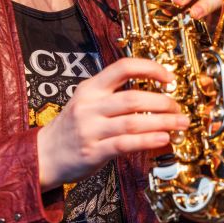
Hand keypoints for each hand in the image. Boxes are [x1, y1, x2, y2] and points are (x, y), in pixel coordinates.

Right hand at [36, 58, 188, 189]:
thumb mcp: (86, 102)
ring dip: (162, 122)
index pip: (123, 67)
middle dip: (163, 102)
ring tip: (180, 124)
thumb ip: (114, 96)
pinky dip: (147, 141)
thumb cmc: (71, 129)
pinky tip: (163, 139)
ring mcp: (90, 129)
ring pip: (133, 122)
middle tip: (178, 108)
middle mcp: (89, 106)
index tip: (169, 77)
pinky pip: (125, 144)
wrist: (44, 154)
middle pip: (133, 98)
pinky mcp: (92, 152)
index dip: (150, 68)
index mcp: (90, 88)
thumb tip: (154, 96)